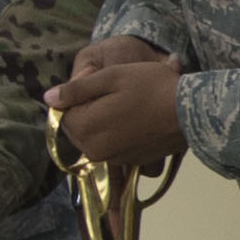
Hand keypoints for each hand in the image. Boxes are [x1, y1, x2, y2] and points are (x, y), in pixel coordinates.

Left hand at [47, 37, 184, 169]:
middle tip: (113, 93)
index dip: (76, 97)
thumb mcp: (111, 77)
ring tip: (126, 104)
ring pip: (94, 138)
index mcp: (86, 129)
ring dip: (102, 122)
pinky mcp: (130, 162)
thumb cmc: (151, 87)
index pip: (64, 115)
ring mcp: (114, 159)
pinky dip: (117, 134)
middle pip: (78, 129)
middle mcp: (95, 151)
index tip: (97, 85)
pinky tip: (135, 119)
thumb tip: (48, 99)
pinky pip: (112, 147)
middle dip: (87, 112)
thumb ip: (76, 90)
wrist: (192, 112)